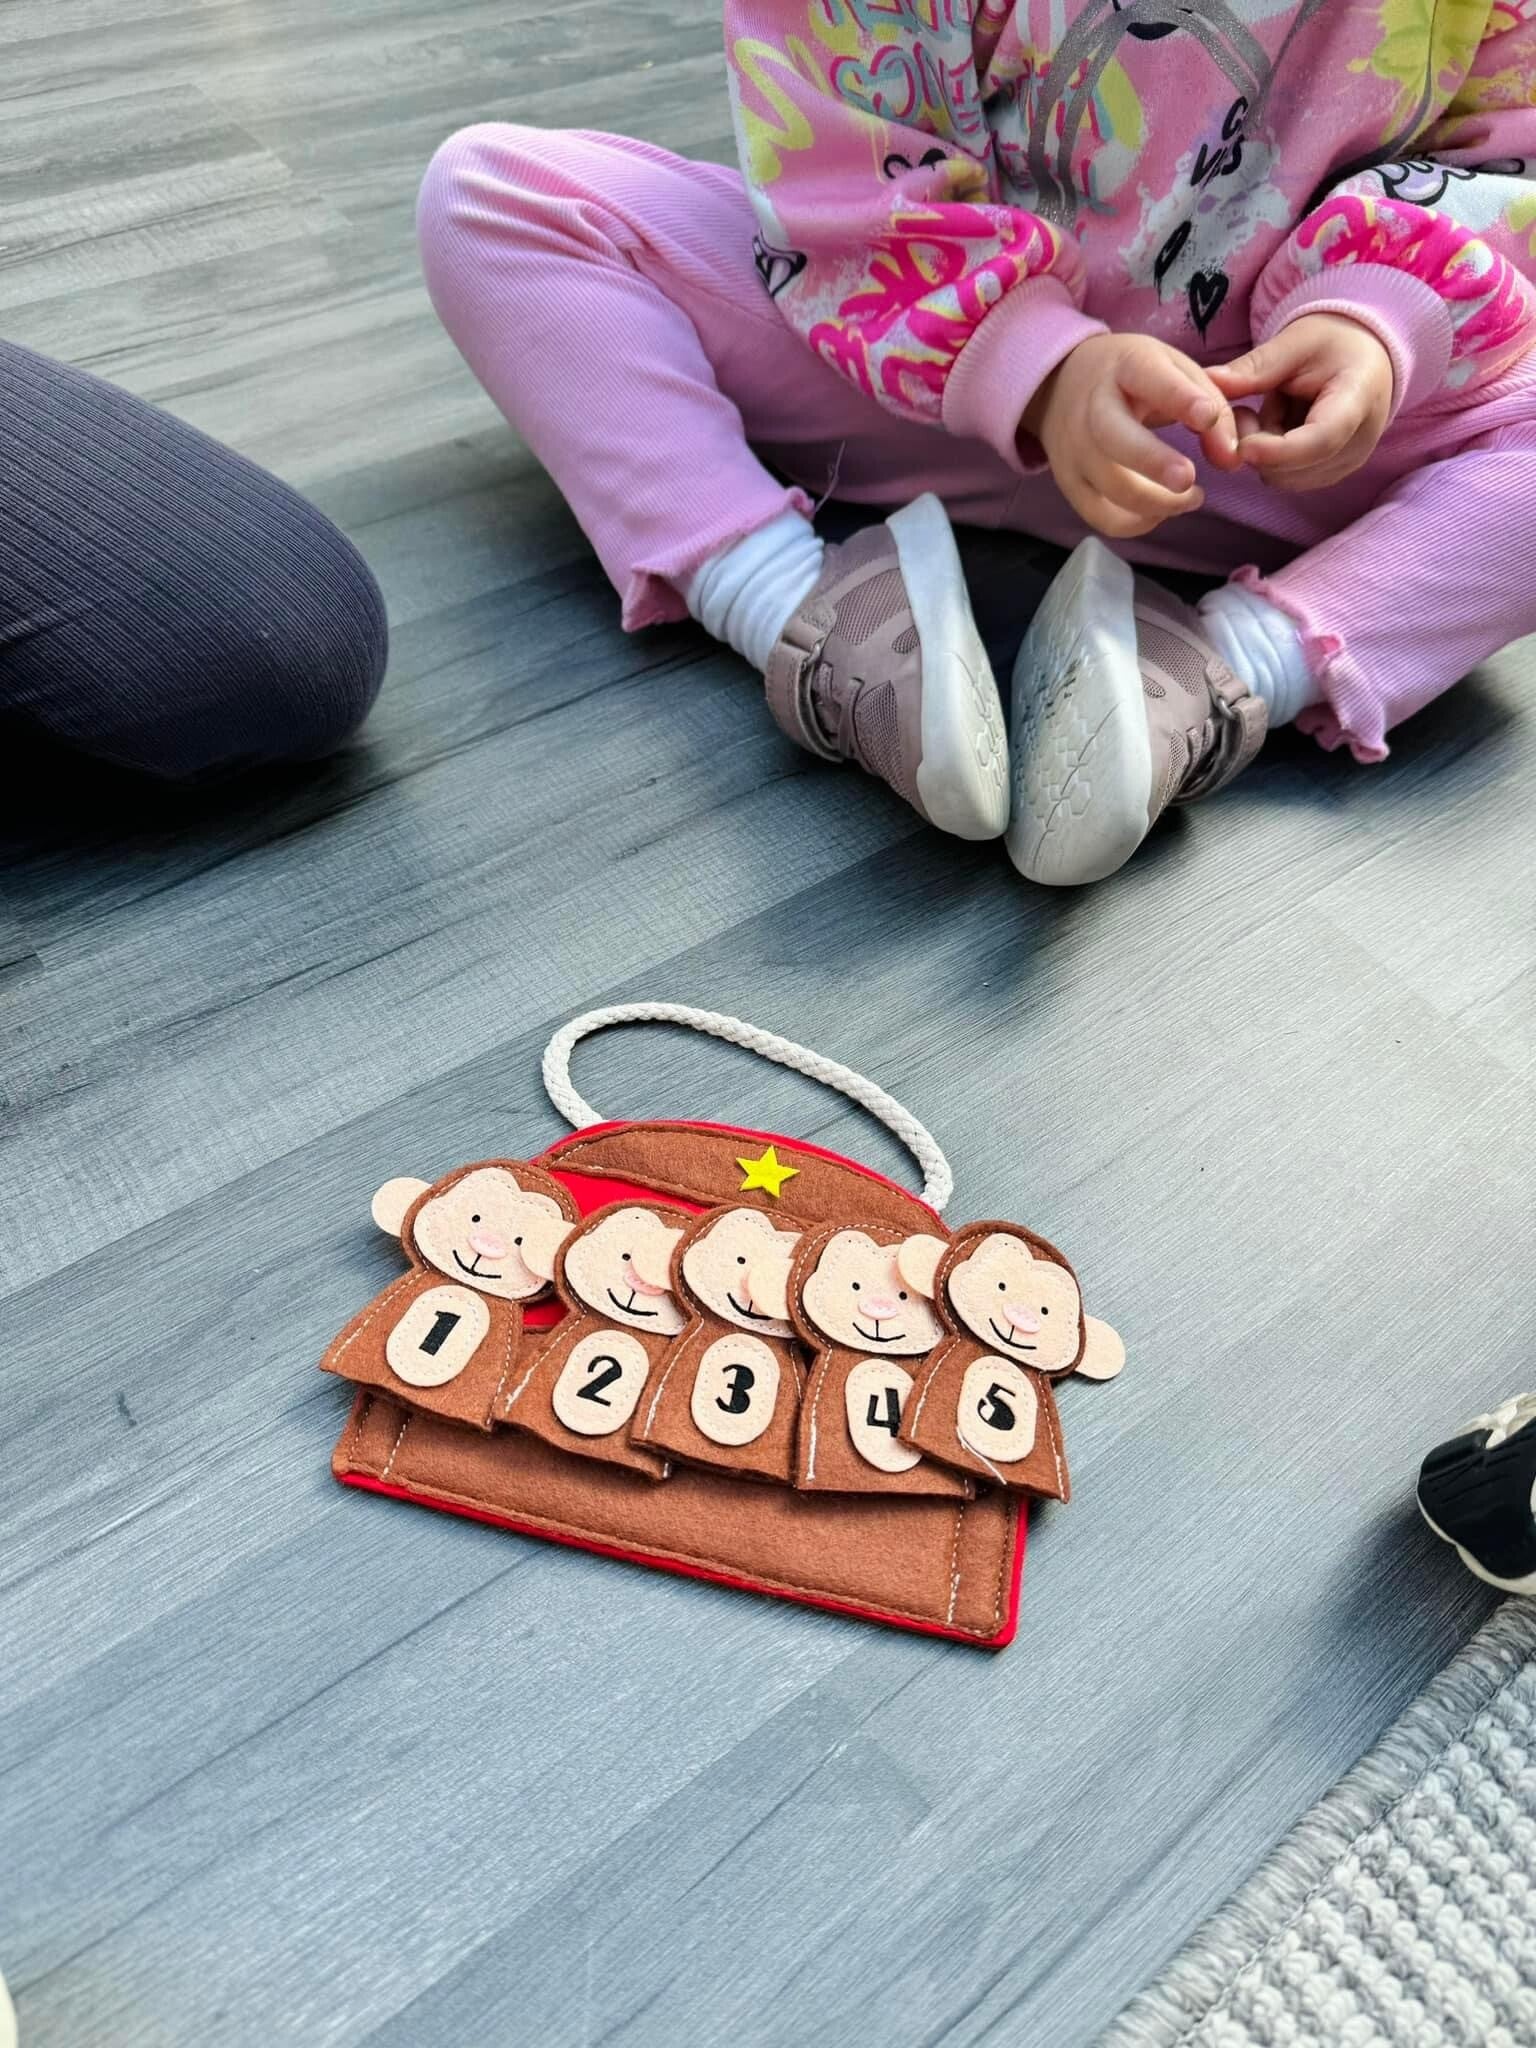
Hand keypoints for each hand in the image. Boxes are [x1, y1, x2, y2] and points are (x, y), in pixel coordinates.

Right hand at [1022, 333, 1241, 540]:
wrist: (1061, 385)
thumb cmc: (1132, 378)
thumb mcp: (1174, 370)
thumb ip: (1212, 405)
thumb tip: (1231, 458)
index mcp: (1125, 366)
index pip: (1148, 377)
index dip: (1179, 398)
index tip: (1207, 417)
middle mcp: (1091, 408)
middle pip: (1115, 438)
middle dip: (1152, 462)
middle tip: (1188, 480)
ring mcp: (1075, 450)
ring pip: (1112, 488)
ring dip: (1159, 503)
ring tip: (1193, 497)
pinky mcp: (1069, 484)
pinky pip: (1103, 517)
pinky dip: (1137, 523)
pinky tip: (1161, 510)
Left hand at [1208, 314, 1393, 491]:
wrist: (1364, 358)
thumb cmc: (1333, 344)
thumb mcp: (1295, 343)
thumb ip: (1255, 368)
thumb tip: (1209, 380)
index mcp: (1358, 399)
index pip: (1320, 440)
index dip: (1277, 450)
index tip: (1241, 446)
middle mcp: (1359, 441)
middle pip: (1294, 467)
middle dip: (1259, 444)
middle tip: (1246, 408)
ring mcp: (1346, 463)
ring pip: (1283, 477)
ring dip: (1263, 452)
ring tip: (1272, 409)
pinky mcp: (1329, 474)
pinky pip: (1285, 477)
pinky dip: (1271, 458)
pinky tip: (1278, 425)